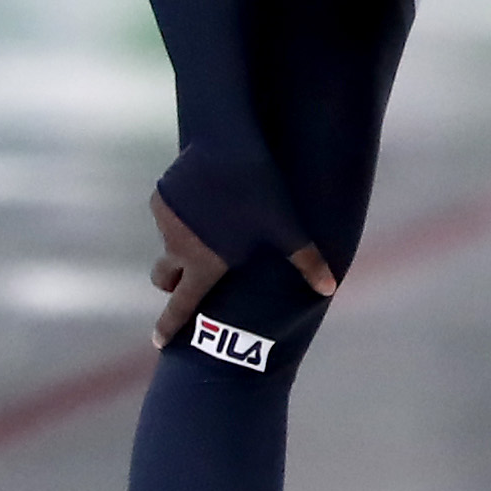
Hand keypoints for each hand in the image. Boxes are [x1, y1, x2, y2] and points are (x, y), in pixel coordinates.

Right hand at [149, 191, 334, 348]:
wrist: (226, 148)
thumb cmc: (261, 193)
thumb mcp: (287, 229)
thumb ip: (306, 262)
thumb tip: (331, 289)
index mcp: (204, 264)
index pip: (181, 305)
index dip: (169, 325)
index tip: (159, 342)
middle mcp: (176, 249)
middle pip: (164, 277)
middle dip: (171, 283)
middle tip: (186, 278)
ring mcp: (164, 224)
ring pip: (170, 242)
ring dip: (185, 240)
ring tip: (216, 218)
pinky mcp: (160, 200)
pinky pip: (169, 214)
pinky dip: (183, 213)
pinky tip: (208, 195)